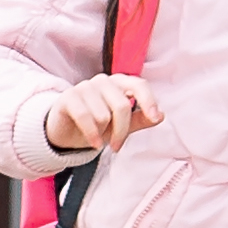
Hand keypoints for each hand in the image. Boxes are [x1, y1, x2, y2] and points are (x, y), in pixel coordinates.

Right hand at [45, 72, 162, 156]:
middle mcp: (103, 81)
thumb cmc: (97, 125)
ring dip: (102, 133)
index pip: (139, 85)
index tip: (155, 118)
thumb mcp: (122, 125)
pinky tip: (94, 143)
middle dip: (122, 131)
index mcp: (119, 83)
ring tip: (97, 136)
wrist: (66, 131)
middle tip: (117, 146)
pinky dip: (91, 134)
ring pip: (103, 115)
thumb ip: (141, 119)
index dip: (149, 100)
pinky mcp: (68, 97)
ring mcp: (84, 87)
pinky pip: (85, 116)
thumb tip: (161, 116)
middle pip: (122, 106)